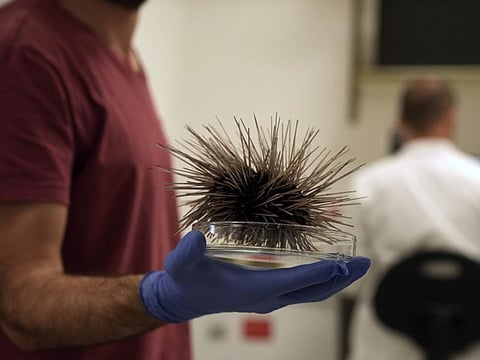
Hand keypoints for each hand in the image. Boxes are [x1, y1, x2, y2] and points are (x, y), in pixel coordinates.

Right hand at [139, 230, 369, 322]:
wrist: (184, 298)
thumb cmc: (186, 280)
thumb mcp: (182, 264)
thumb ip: (187, 252)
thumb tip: (198, 236)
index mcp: (254, 289)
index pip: (294, 281)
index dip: (319, 272)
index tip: (342, 262)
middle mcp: (267, 297)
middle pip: (313, 292)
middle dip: (340, 279)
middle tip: (364, 263)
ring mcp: (270, 298)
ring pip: (311, 293)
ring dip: (334, 280)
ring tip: (354, 265)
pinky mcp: (268, 294)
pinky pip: (302, 290)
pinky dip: (320, 279)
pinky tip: (328, 267)